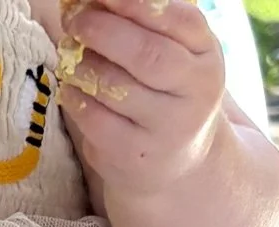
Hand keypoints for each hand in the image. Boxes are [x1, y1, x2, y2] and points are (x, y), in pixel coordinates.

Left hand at [55, 0, 230, 196]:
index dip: (137, 3)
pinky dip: (75, 95)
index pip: (181, 20)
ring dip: (83, 63)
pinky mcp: (135, 155)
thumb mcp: (173, 51)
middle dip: (104, 31)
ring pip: (115, 87)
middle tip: (76, 20)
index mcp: (207, 56)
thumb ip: (144, 21)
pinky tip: (72, 86)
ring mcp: (168, 129)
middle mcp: (196, 94)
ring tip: (71, 53)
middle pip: (148, 55)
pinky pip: (95, 118)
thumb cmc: (166, 88)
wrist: (176, 158)